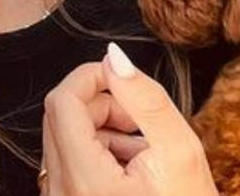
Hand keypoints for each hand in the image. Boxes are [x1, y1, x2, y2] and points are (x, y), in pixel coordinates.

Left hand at [39, 43, 217, 195]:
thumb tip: (114, 57)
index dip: (90, 77)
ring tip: (144, 152)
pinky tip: (132, 171)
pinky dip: (97, 154)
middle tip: (140, 122)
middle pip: (59, 118)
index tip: (123, 80)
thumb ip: (145, 98)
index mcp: (83, 182)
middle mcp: (60, 195)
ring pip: (63, 140)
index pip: (61, 101)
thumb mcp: (180, 153)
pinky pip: (68, 165)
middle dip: (100, 105)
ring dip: (101, 130)